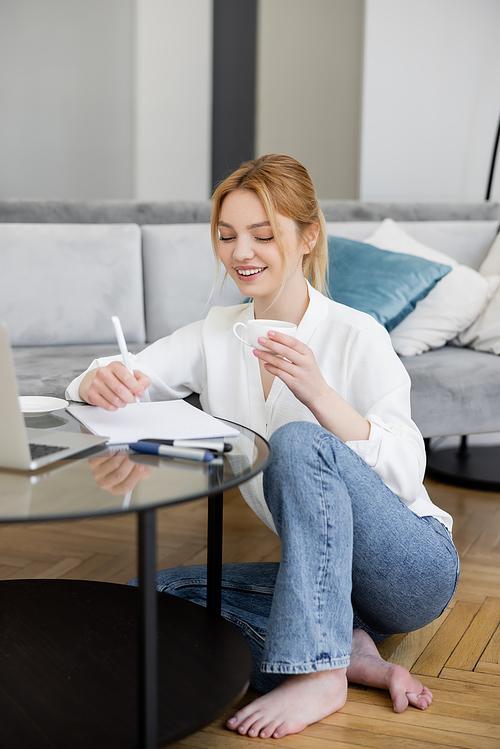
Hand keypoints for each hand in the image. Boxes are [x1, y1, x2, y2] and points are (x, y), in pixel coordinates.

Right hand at [79, 362, 150, 409]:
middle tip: (132, 399)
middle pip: (120, 389)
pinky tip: (115, 402)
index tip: (140, 393)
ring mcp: (96, 383)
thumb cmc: (117, 378)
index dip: (136, 387)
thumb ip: (142, 380)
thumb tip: (142, 388)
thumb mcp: (132, 375)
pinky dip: (115, 407)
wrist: (96, 381)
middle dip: (130, 398)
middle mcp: (104, 372)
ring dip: (123, 403)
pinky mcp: (92, 394)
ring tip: (123, 400)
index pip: (127, 377)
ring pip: (114, 399)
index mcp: (115, 366)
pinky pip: (107, 406)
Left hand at [89, 452, 150, 494]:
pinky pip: (105, 456)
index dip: (136, 475)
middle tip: (134, 456)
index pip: (126, 486)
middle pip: (120, 475)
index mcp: (116, 488)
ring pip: (114, 464)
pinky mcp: (93, 463)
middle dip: (130, 463)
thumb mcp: (135, 470)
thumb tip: (144, 467)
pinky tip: (116, 450)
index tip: (142, 465)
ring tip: (126, 452)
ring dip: (122, 456)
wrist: (110, 454)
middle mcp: (105, 483)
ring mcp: (98, 474)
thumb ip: (143, 471)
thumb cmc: (122, 463)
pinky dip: (113, 451)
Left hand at [254, 330, 370, 441]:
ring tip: (257, 352)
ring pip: (280, 362)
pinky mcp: (294, 383)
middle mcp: (305, 363)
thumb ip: (295, 353)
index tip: (270, 333)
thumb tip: (276, 343)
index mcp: (308, 354)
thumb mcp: (308, 360)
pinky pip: (279, 374)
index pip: (293, 342)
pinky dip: (271, 369)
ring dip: (266, 356)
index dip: (280, 337)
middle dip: (270, 344)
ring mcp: (299, 373)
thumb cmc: (311, 377)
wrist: (319, 394)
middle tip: (260, 340)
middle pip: (285, 350)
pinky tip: (265, 365)